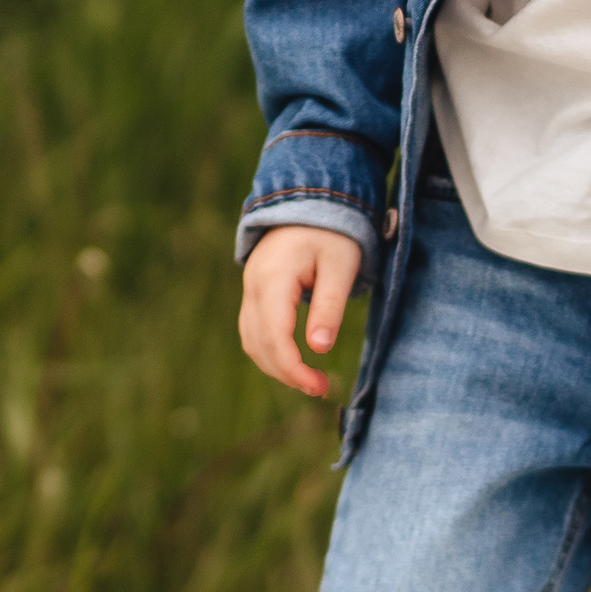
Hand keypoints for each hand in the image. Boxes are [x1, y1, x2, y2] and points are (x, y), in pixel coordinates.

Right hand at [239, 224, 364, 400]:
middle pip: (259, 343)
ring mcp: (249, 289)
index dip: (293, 368)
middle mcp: (253, 286)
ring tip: (309, 381)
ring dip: (276, 366)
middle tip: (321, 388)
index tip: (318, 386)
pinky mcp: (254, 294)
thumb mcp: (341, 266)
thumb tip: (319, 349)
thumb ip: (330, 306)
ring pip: (251, 341)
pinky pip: (253, 331)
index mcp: (274, 277)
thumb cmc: (331, 234)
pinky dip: (270, 352)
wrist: (309, 203)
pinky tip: (293, 362)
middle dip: (286, 373)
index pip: (274, 334)